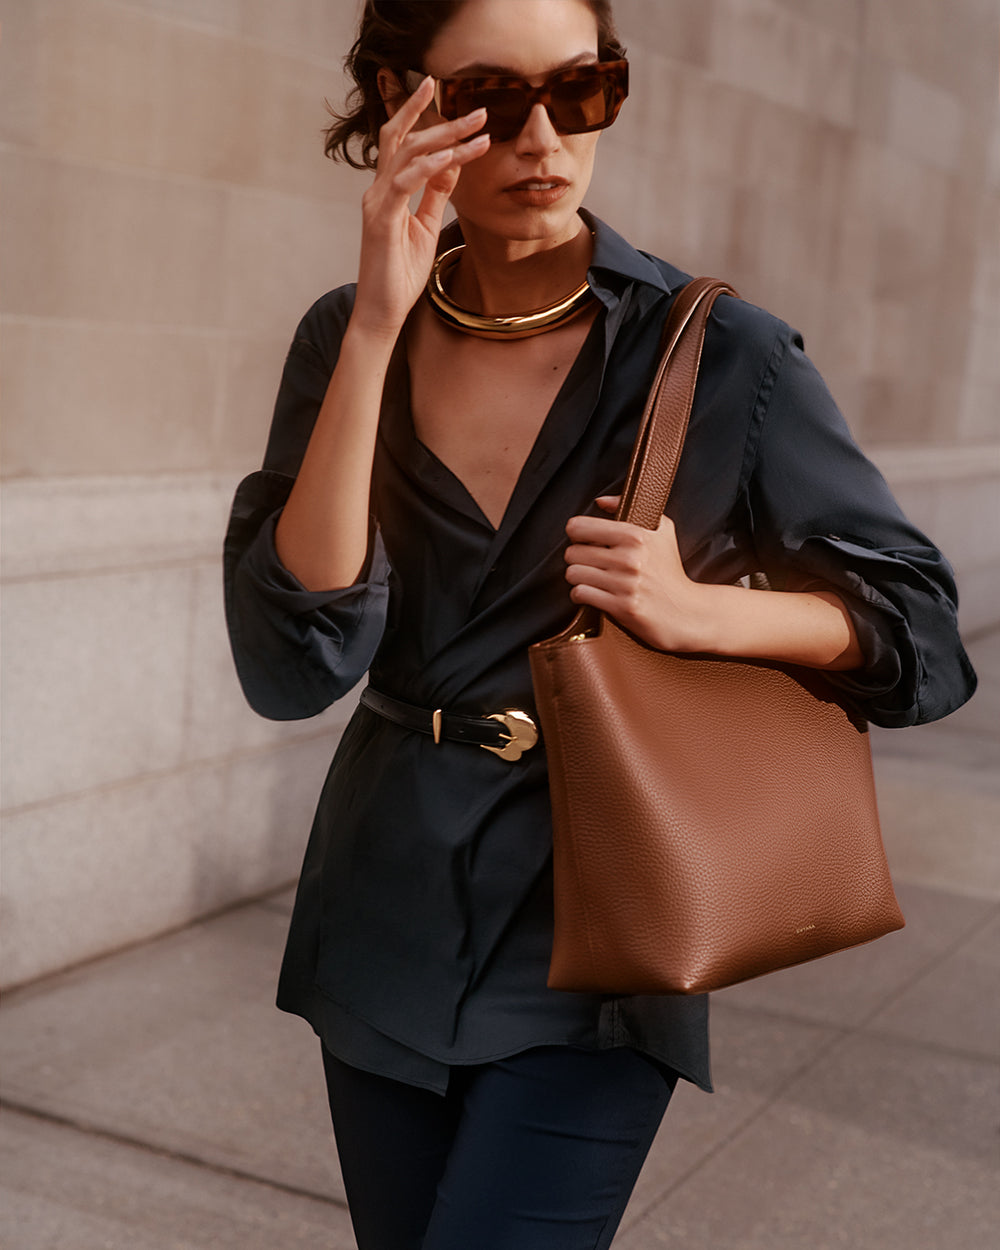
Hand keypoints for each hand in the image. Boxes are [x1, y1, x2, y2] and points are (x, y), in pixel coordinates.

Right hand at [351, 77, 490, 337]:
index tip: (445, 95)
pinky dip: (429, 166)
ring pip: (408, 154)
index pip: (402, 142)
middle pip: (405, 138)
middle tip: (477, 110)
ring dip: (445, 138)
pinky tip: (452, 157)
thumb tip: (450, 165)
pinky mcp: (381, 220)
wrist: (383, 311)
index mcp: (388, 191)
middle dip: (440, 119)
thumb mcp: (424, 227)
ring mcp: (377, 203)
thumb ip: (434, 195)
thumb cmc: (400, 274)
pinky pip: (405, 182)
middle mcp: (378, 190)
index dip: (421, 115)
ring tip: (477, 128)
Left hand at [564, 496, 710, 651]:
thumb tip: (601, 502)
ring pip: (573, 573)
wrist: (685, 611)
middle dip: (577, 558)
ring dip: (578, 577)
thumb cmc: (670, 570)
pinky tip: (594, 593)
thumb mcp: (661, 530)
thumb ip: (629, 508)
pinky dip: (581, 594)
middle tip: (590, 562)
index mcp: (636, 535)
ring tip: (592, 578)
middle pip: (572, 552)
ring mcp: (625, 584)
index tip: (584, 540)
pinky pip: (580, 593)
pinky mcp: (621, 607)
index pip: (579, 527)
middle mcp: (629, 558)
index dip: (577, 534)